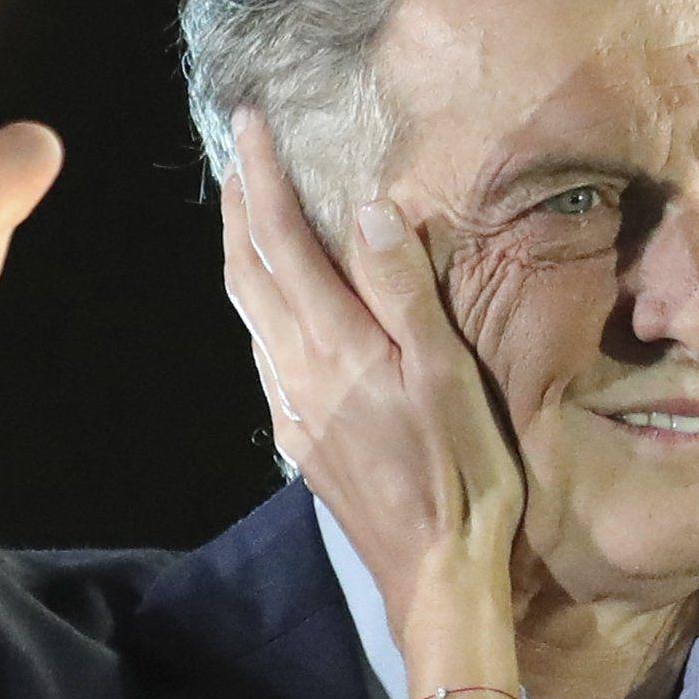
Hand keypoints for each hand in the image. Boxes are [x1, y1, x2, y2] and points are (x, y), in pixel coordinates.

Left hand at [221, 111, 526, 698]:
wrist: (435, 576)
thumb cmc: (461, 477)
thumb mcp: (448, 377)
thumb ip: (405, 292)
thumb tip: (369, 210)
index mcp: (336, 346)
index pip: (284, 242)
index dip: (264, 178)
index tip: (247, 123)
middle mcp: (300, 372)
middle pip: (249, 275)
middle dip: (239, 211)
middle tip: (237, 158)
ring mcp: (294, 411)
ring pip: (251, 317)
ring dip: (244, 259)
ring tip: (250, 219)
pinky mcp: (302, 444)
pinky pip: (268, 360)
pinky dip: (262, 313)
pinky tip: (278, 317)